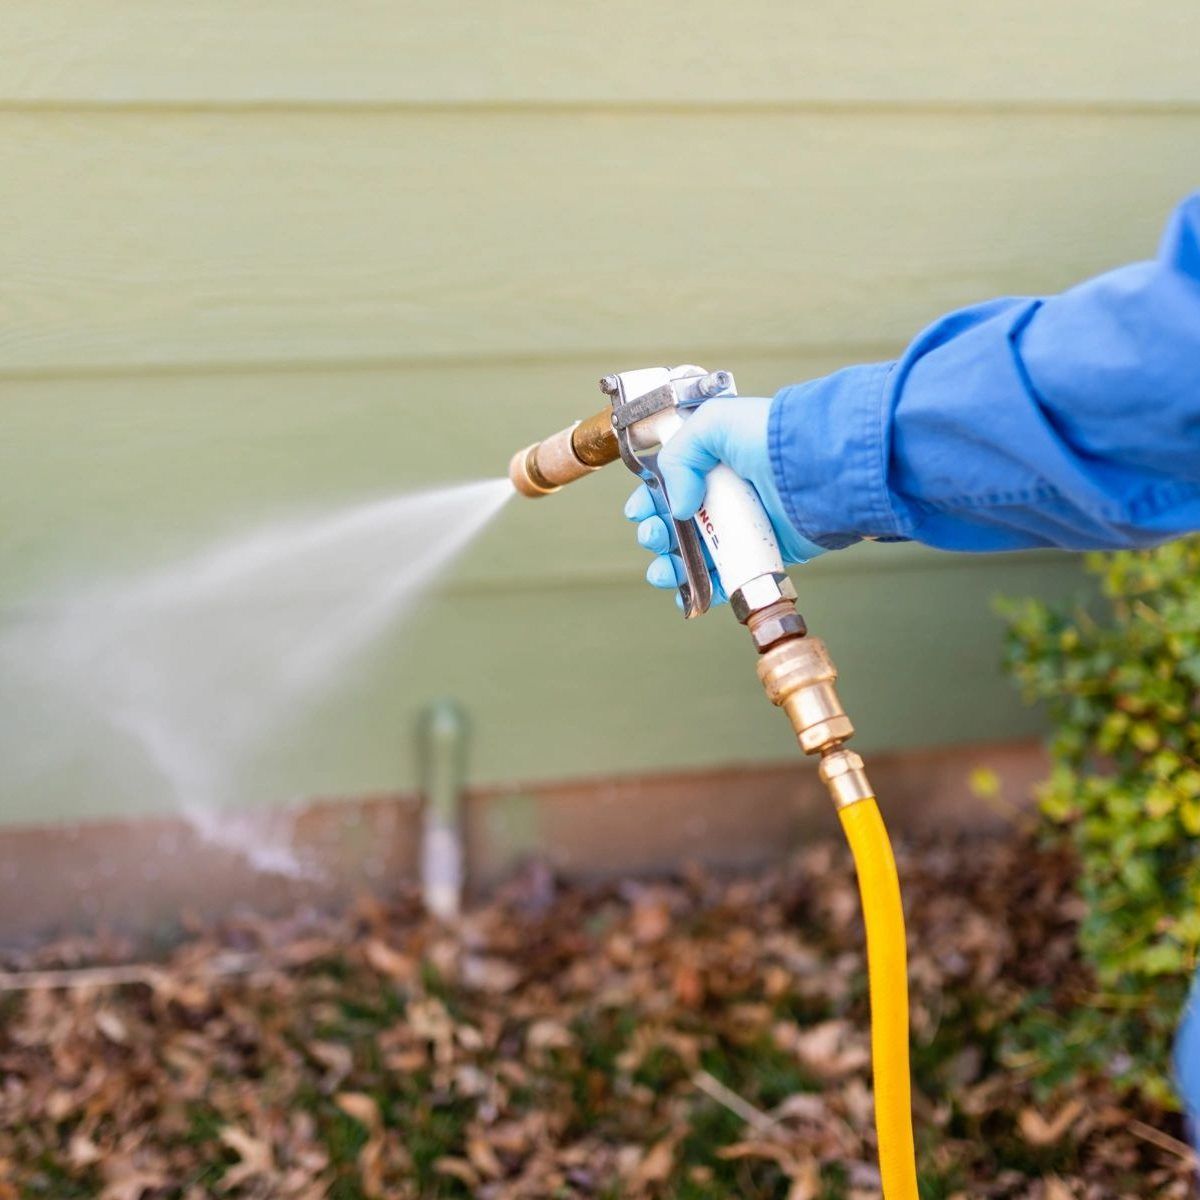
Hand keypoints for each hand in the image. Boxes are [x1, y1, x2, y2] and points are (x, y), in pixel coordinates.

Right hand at [623, 396, 824, 604]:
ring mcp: (739, 529)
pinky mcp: (755, 556)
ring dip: (669, 566)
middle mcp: (723, 496)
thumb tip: (678, 505)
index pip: (667, 485)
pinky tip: (686, 593)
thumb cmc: (772, 438)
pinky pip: (722, 580)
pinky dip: (699, 591)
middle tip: (655, 535)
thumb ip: (680, 454)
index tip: (640, 510)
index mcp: (710, 463)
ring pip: (692, 556)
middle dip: (655, 534)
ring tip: (664, 569)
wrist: (818, 469)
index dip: (649, 501)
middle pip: (674, 525)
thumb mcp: (714, 423)